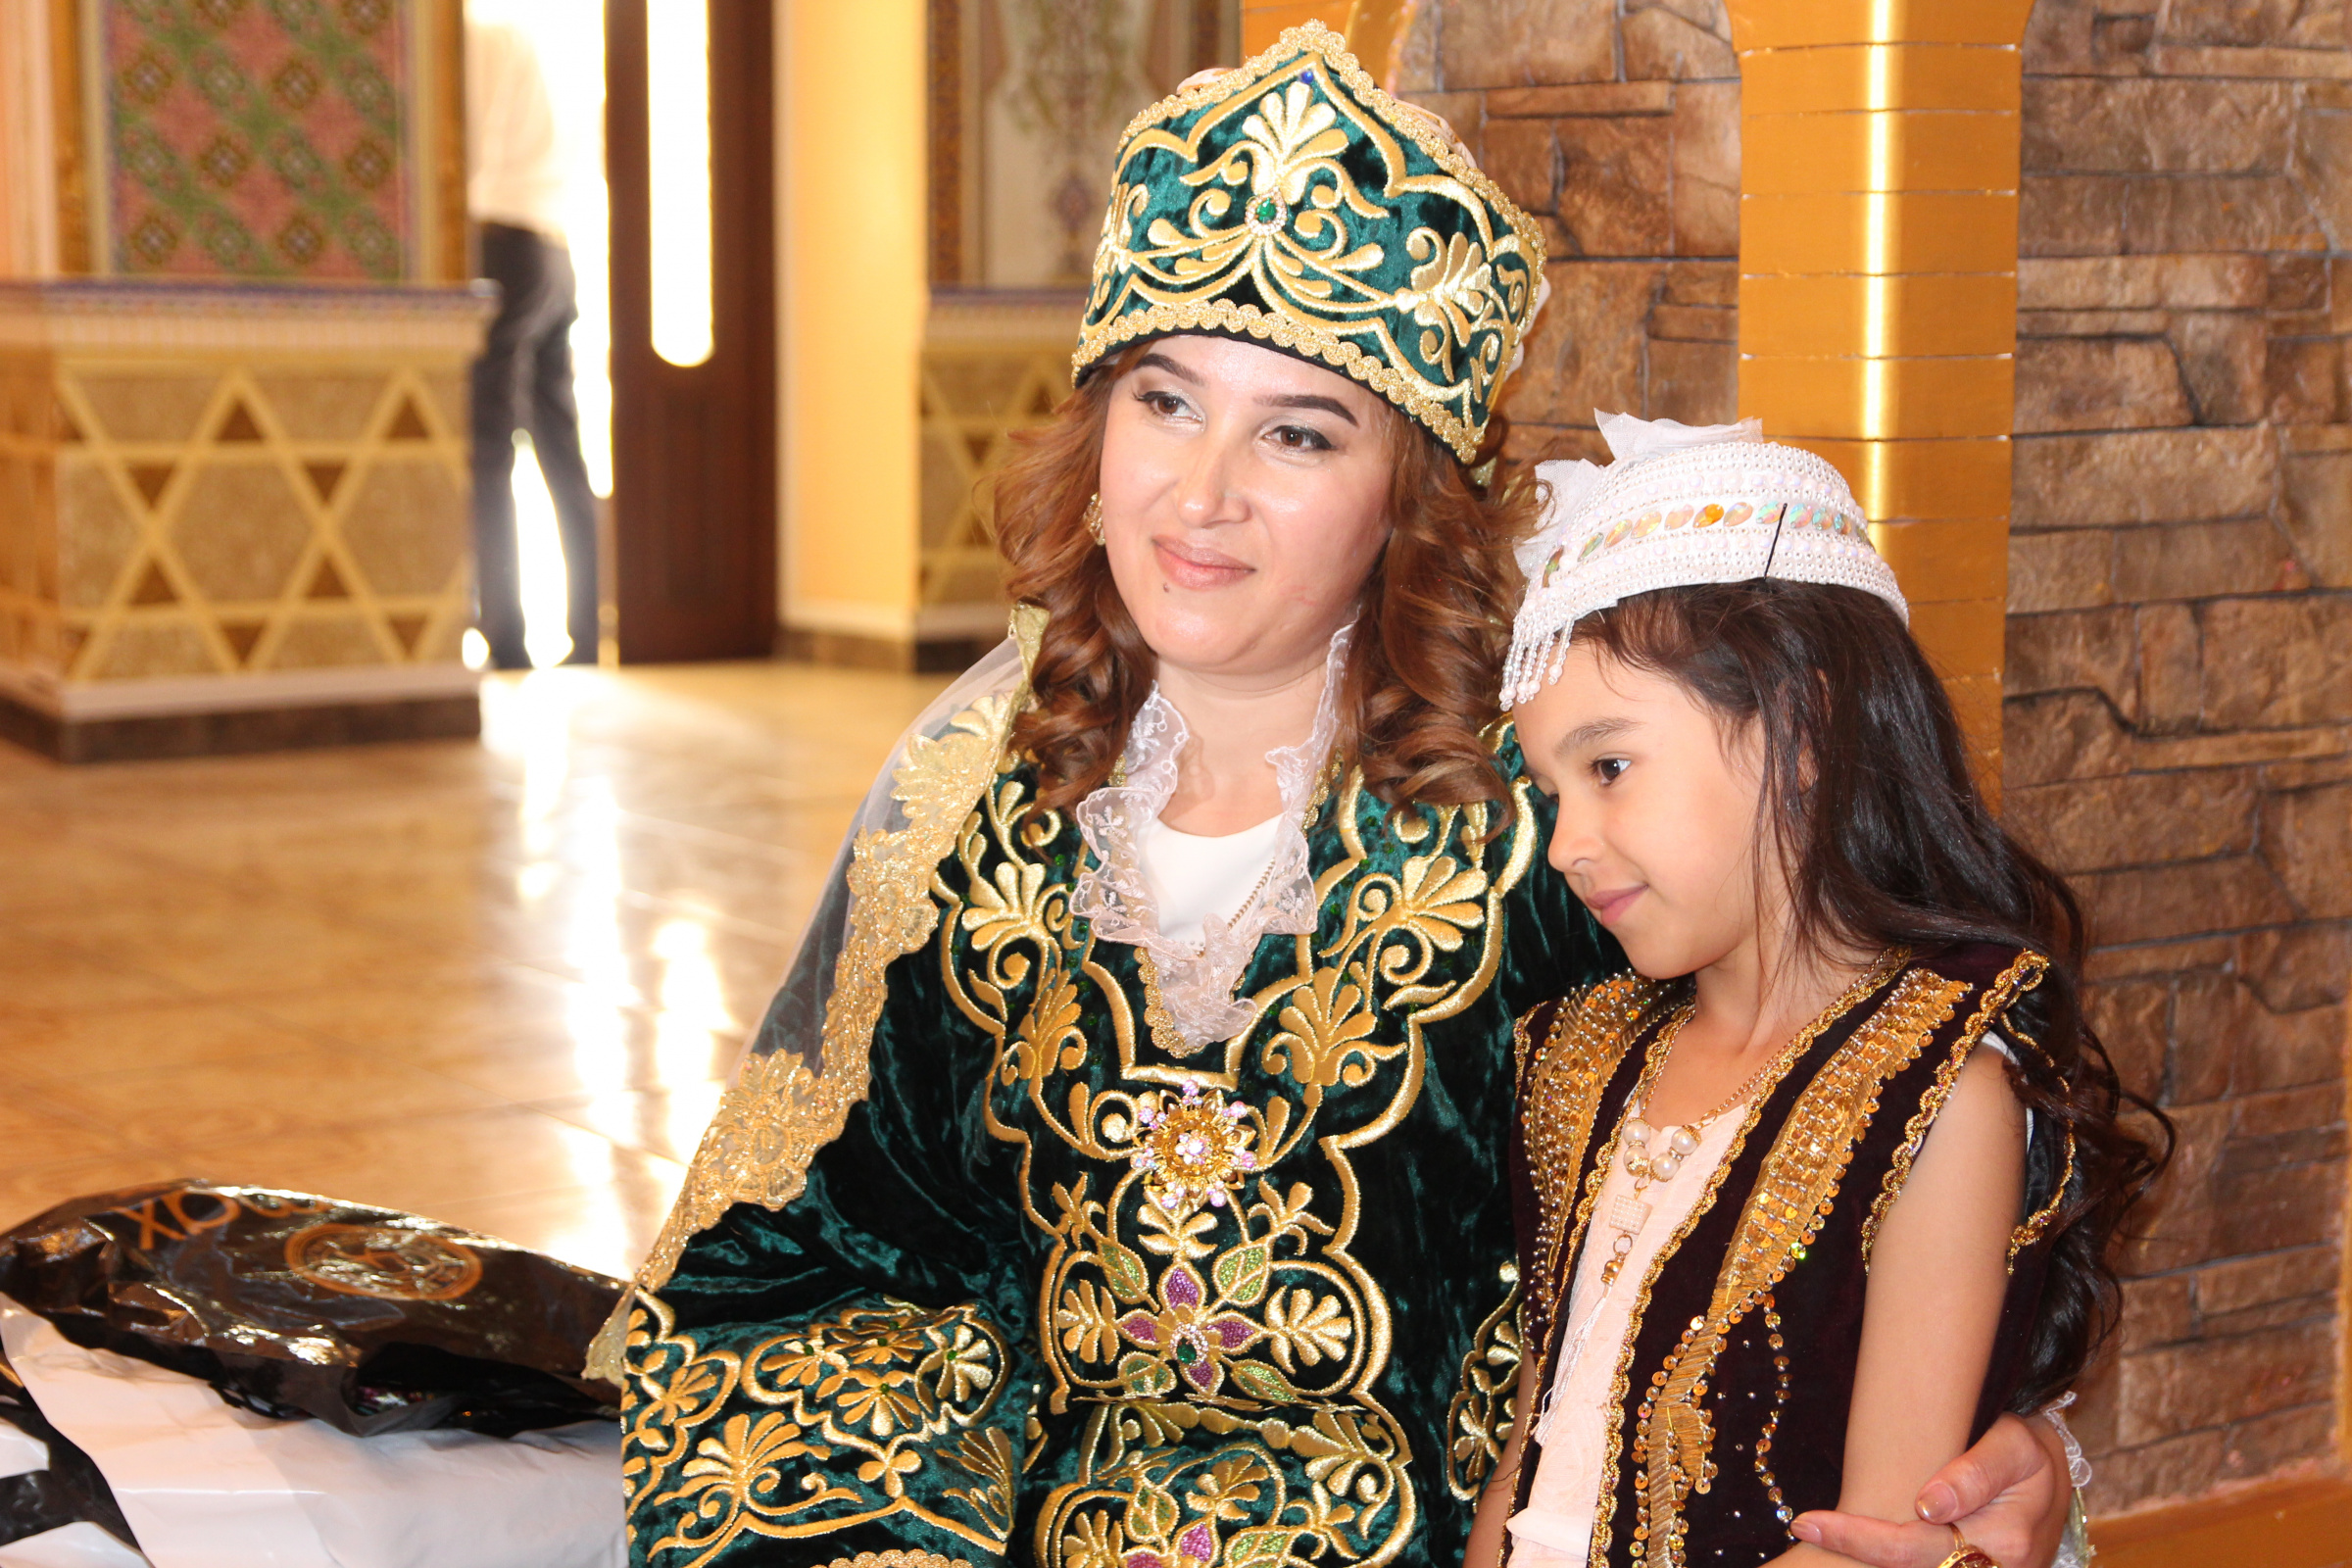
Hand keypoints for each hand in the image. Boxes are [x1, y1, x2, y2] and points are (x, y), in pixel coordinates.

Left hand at [1788, 1412, 2069, 1566]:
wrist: (2053, 1476)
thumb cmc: (2028, 1451)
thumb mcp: (2015, 1445)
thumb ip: (1976, 1473)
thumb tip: (1930, 1505)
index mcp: (2005, 1542)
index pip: (1915, 1548)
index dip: (1860, 1540)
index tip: (1809, 1521)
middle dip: (1849, 1552)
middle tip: (1801, 1526)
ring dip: (1863, 1561)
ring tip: (1814, 1539)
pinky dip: (1885, 1562)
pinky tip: (1847, 1549)